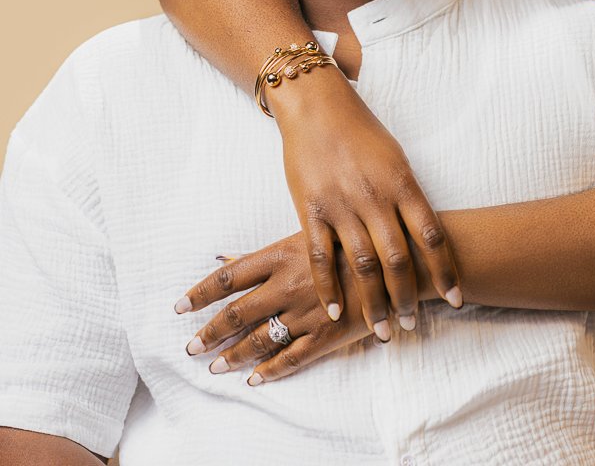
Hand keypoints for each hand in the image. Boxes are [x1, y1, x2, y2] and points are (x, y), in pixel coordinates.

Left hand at [176, 235, 370, 383]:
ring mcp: (306, 314)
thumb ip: (264, 254)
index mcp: (280, 256)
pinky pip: (292, 358)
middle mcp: (287, 286)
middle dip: (210, 332)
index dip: (201, 293)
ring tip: (216, 366)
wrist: (395, 260)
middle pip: (238, 314)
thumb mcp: (306, 236)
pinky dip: (270, 370)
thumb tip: (225, 258)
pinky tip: (255, 378)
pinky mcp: (326, 336)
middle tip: (191, 346)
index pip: (228, 278)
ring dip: (234, 355)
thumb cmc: (350, 241)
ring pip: (260, 340)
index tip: (180, 306)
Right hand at [267, 68, 461, 338]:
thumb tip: (425, 236)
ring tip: (383, 330)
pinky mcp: (310, 210)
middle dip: (408, 299)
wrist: (316, 106)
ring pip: (362, 266)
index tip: (457, 299)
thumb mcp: (395, 158)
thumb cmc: (361, 131)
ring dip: (374, 304)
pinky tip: (336, 312)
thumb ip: (408, 197)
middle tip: (413, 326)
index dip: (445, 272)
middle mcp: (374, 197)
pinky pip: (320, 257)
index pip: (431, 236)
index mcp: (401, 182)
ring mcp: (341, 205)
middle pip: (398, 259)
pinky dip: (329, 288)